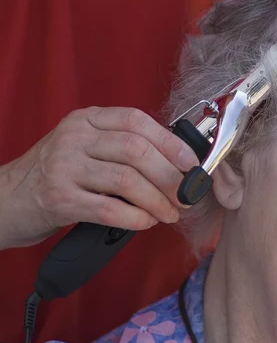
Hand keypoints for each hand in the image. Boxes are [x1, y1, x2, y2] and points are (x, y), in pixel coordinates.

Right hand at [0, 106, 198, 249]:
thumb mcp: (86, 147)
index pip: (137, 121)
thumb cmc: (57, 174)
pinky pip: (109, 209)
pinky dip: (137, 217)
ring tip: (172, 213)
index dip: (171, 143)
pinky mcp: (59, 199)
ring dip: (158, 201)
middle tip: (187, 196)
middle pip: (137, 151)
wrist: (6, 199)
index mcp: (88, 119)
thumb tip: (177, 165)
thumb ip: (123, 148)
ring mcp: (64, 166)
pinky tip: (147, 222)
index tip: (192, 164)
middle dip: (170, 177)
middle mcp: (75, 137)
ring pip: (127, 180)